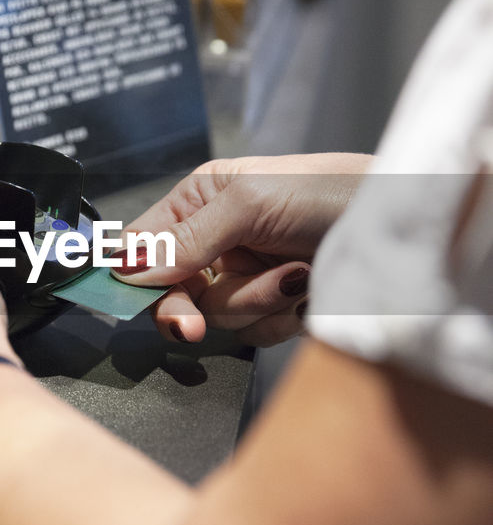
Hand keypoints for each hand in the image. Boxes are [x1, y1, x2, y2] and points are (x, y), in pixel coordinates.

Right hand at [114, 153, 370, 346]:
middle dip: (188, 308)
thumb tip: (130, 266)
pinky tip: (307, 292)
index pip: (143, 243)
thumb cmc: (329, 192)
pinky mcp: (277, 307)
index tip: (127, 300)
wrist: (397, 226)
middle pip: (171, 292)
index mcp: (202, 199)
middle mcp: (218, 239)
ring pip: (216, 316)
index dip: (132, 275)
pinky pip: (254, 332)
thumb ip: (187, 239)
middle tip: (190, 326)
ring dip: (255, 301)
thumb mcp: (249, 203)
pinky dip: (280, 317)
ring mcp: (247, 275)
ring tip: (295, 274)